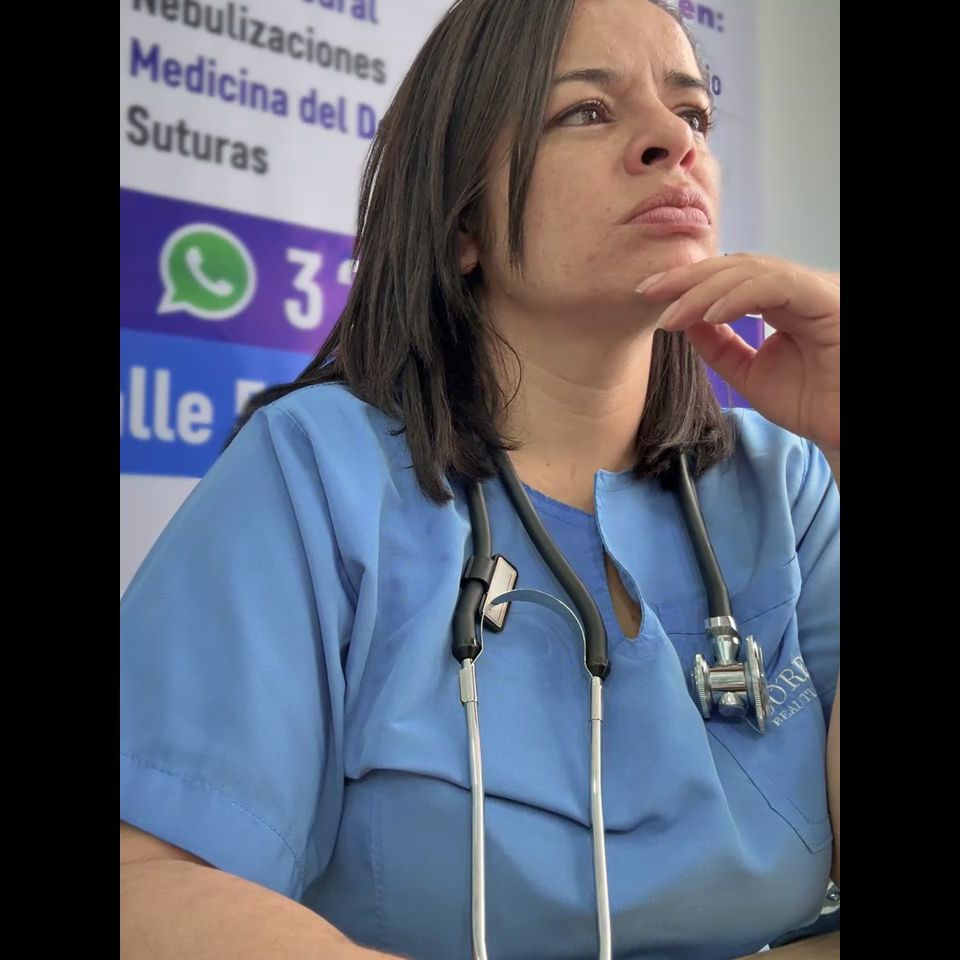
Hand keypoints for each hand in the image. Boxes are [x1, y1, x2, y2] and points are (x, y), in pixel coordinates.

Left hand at [637, 255, 839, 453]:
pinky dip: (740, 297)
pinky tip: (711, 316)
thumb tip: (684, 319)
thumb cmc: (810, 403)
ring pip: (752, 271)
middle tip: (648, 293)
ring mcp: (814, 291)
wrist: (843, 430)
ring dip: (705, 291)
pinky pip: (779, 285)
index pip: (729, 277)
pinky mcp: (827, 301)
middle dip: (687, 278)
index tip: (649, 296)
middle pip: (735, 266)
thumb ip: (718, 347)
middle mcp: (797, 289)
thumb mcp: (748, 373)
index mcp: (781, 301)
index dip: (687, 283)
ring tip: (673, 315)